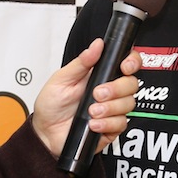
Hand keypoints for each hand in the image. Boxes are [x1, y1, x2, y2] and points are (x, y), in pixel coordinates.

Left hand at [32, 38, 140, 156]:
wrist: (46, 132)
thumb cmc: (52, 104)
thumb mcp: (61, 79)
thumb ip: (81, 62)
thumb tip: (97, 45)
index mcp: (100, 75)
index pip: (128, 63)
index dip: (132, 62)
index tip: (124, 67)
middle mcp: (110, 91)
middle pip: (132, 84)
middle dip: (116, 89)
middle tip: (97, 94)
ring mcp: (112, 109)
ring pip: (128, 104)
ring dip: (110, 108)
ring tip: (91, 111)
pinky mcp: (111, 127)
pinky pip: (121, 124)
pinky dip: (107, 123)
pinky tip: (93, 124)